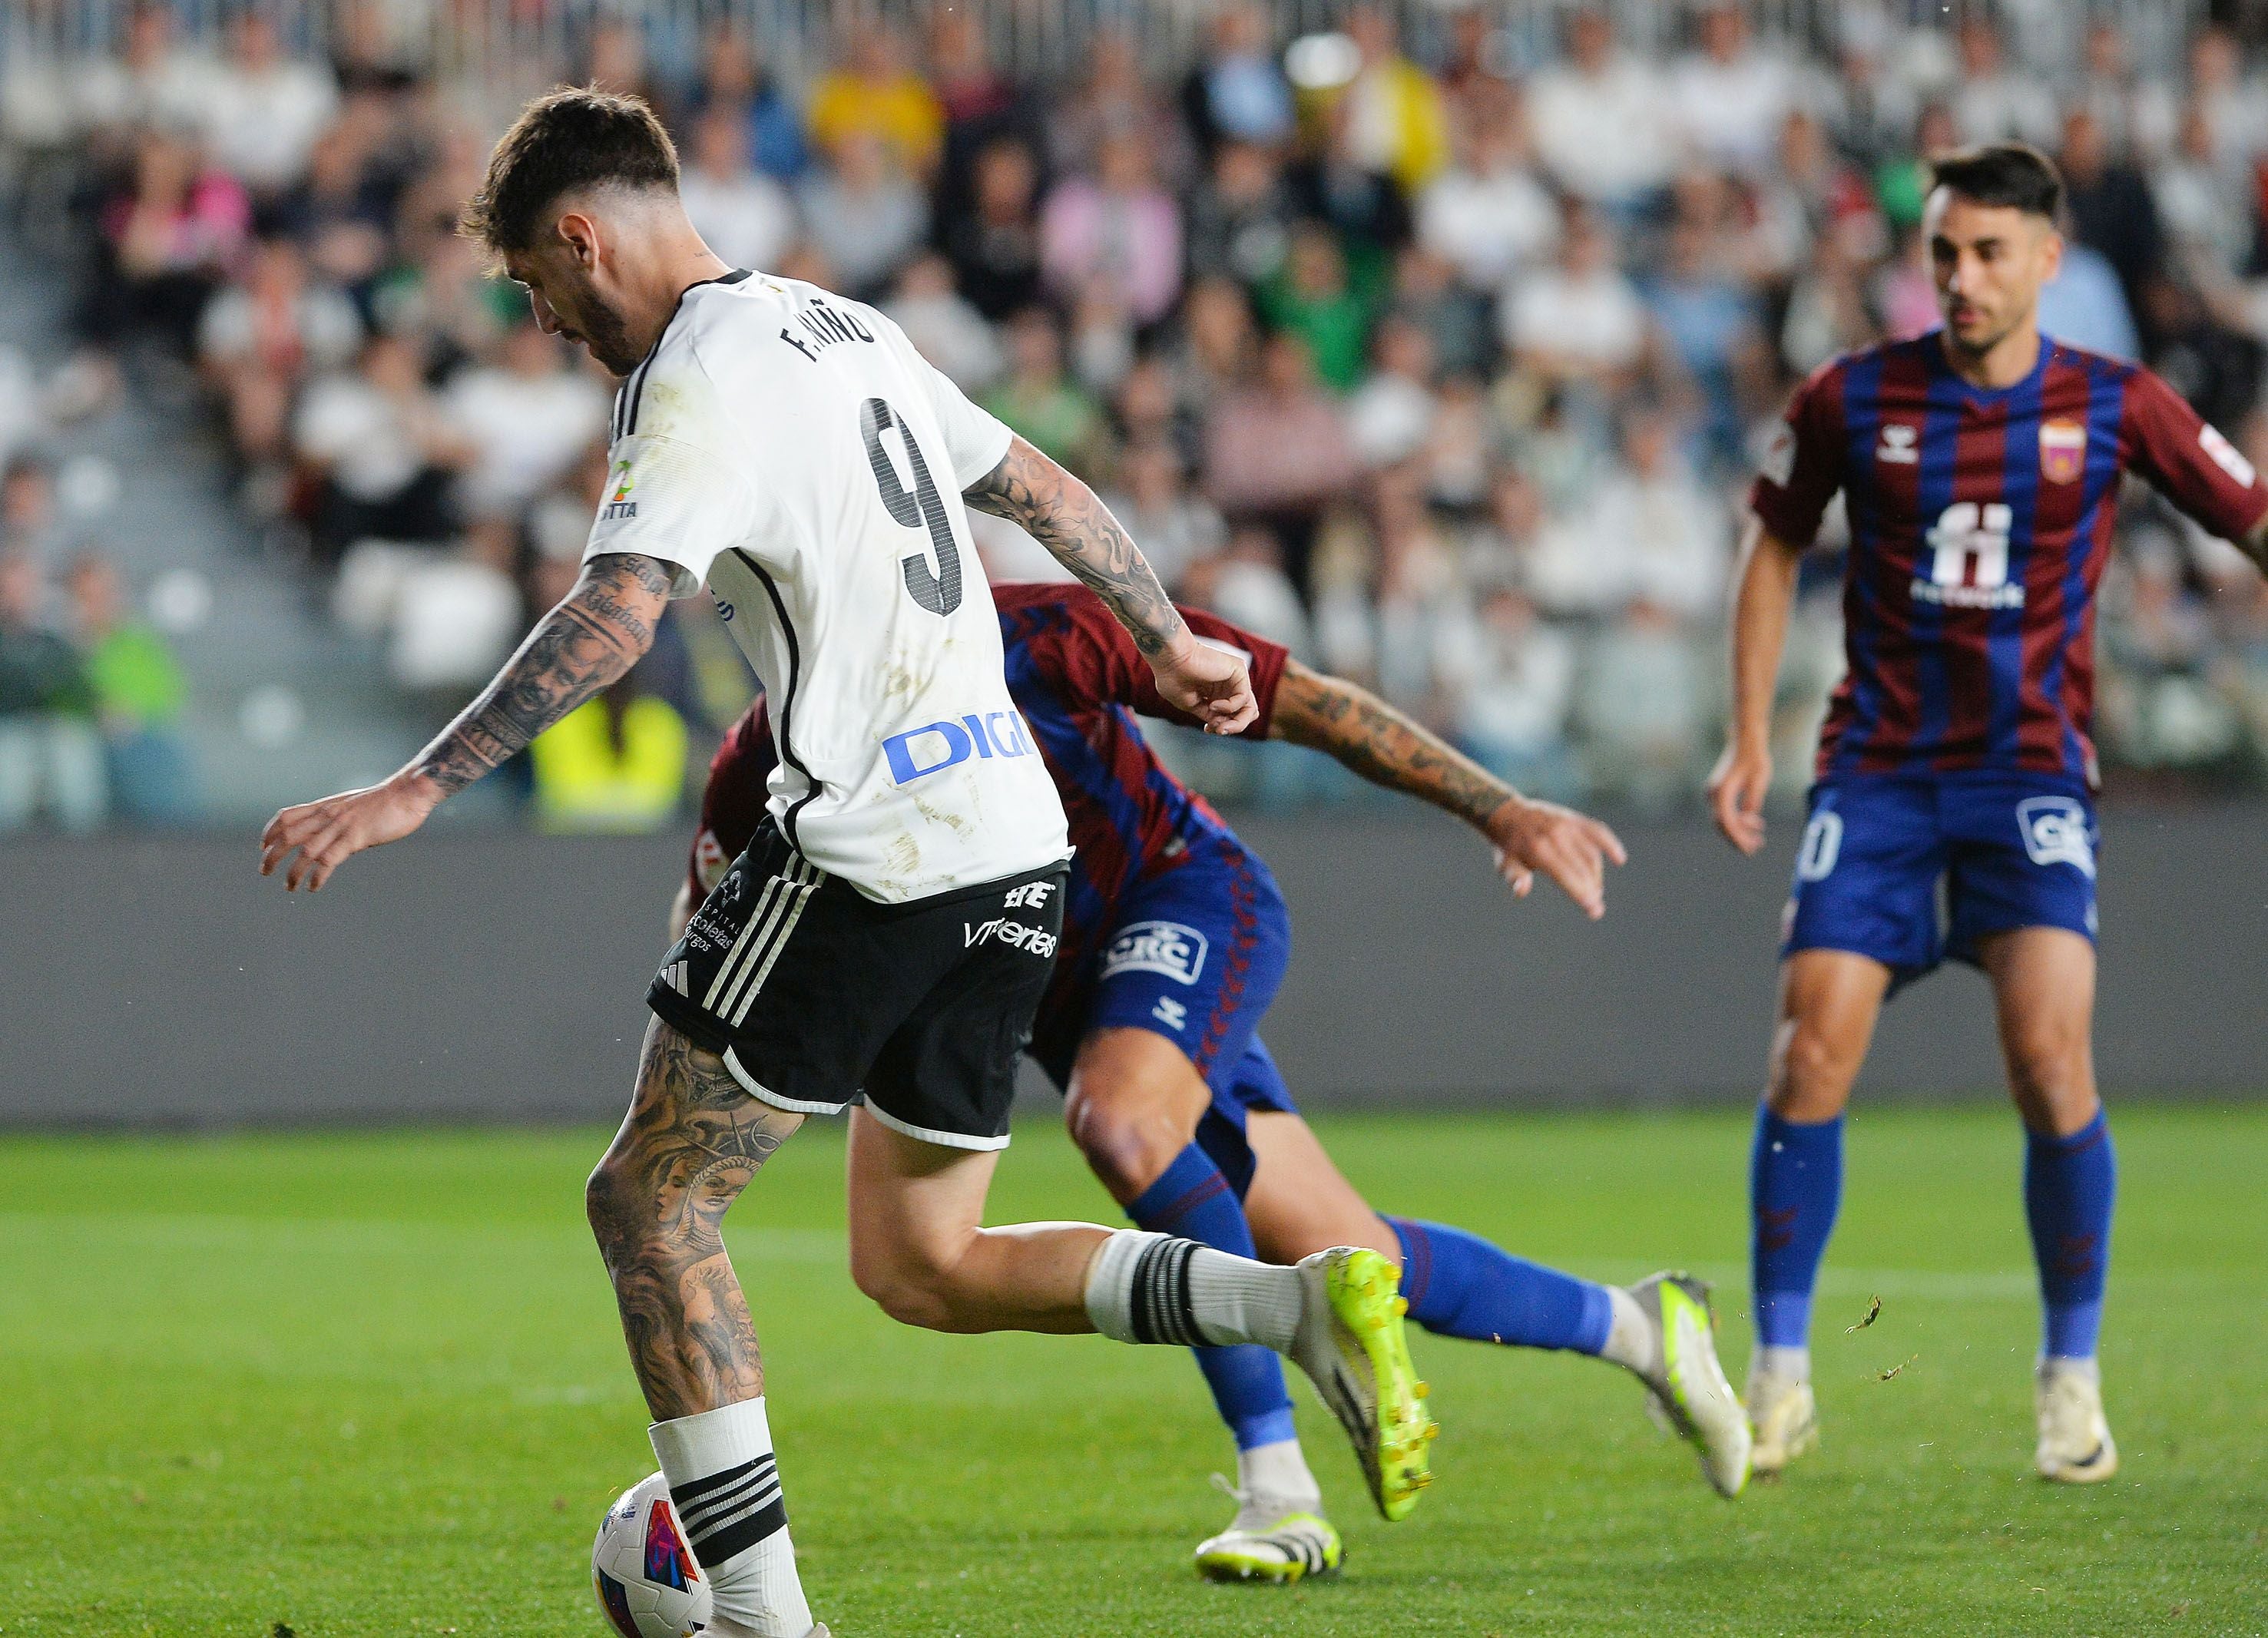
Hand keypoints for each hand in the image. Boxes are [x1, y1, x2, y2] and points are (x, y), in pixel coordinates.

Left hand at [259, 770, 442, 890]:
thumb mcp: (356, 806)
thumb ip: (342, 820)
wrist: (409, 793)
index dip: (271, 831)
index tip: (263, 845)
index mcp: (327, 806)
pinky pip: (329, 860)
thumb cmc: (388, 801)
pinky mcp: (355, 837)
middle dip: (272, 855)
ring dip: (293, 872)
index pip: (287, 816)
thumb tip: (337, 838)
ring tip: (289, 886)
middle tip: (265, 871)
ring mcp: (341, 826)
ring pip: (305, 851)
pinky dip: (318, 875)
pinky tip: (314, 886)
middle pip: (289, 835)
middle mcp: (328, 815)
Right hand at [1150, 632, 1257, 734]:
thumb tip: (1223, 727)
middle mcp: (1229, 685)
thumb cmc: (1173, 679)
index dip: (1223, 727)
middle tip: (1219, 731)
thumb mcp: (1192, 705)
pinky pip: (1244, 697)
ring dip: (1237, 723)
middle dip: (1234, 727)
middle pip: (1246, 714)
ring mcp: (1235, 678)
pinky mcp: (1239, 670)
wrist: (1169, 659)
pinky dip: (1229, 707)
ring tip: (1220, 726)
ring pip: (1250, 709)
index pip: (1233, 715)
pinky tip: (1213, 705)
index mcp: (1217, 692)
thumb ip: (1210, 715)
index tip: (1206, 729)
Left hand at [1485, 797, 1627, 919]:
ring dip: (1596, 875)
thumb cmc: (1509, 848)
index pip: (1565, 876)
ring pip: (1591, 855)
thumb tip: (1521, 891)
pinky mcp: (1575, 819)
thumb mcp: (1506, 865)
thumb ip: (1515, 878)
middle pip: (1582, 868)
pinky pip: (1598, 831)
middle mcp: (1556, 836)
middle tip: (1596, 907)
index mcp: (1538, 850)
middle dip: (1592, 890)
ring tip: (1595, 890)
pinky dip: (1610, 844)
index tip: (1594, 909)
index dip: (1581, 893)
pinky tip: (1619, 859)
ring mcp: (1567, 826)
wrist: (1508, 813)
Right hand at [1707, 739, 1771, 854]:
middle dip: (1738, 838)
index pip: (1727, 821)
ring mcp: (1713, 793)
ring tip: (1758, 839)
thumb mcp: (1759, 781)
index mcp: (1721, 791)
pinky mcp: (1718, 792)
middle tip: (1755, 848)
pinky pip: (1725, 813)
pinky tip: (1755, 823)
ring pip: (1723, 820)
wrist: (1745, 741)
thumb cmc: (1754, 758)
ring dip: (1739, 831)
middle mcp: (1713, 793)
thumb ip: (1753, 802)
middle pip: (1722, 824)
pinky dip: (1738, 821)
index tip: (1750, 847)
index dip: (1738, 837)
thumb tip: (1749, 820)